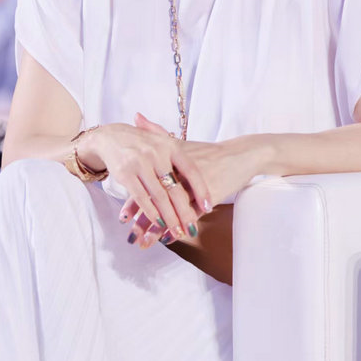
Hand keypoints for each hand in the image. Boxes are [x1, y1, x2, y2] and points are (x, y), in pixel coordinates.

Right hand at [81, 113, 210, 245]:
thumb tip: (200, 177)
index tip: (208, 207)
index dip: (201, 190)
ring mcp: (140, 163)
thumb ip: (180, 158)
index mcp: (170, 146)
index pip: (191, 170)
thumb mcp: (163, 142)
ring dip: (169, 217)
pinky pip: (141, 197)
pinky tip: (157, 223)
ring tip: (177, 232)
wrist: (110, 136)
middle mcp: (157, 153)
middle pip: (175, 188)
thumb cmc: (142, 143)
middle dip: (184, 212)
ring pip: (159, 196)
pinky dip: (150, 212)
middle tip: (192, 229)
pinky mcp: (125, 173)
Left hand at [124, 116, 262, 249]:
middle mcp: (180, 173)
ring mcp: (194, 185)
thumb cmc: (208, 151)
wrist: (238, 155)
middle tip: (130, 236)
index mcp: (170, 159)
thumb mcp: (180, 143)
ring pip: (172, 211)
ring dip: (157, 229)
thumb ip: (156, 131)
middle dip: (143, 220)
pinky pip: (190, 215)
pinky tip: (170, 239)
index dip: (134, 201)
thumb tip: (136, 116)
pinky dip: (179, 227)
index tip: (122, 217)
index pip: (148, 183)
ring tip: (144, 243)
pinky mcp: (207, 196)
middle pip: (157, 200)